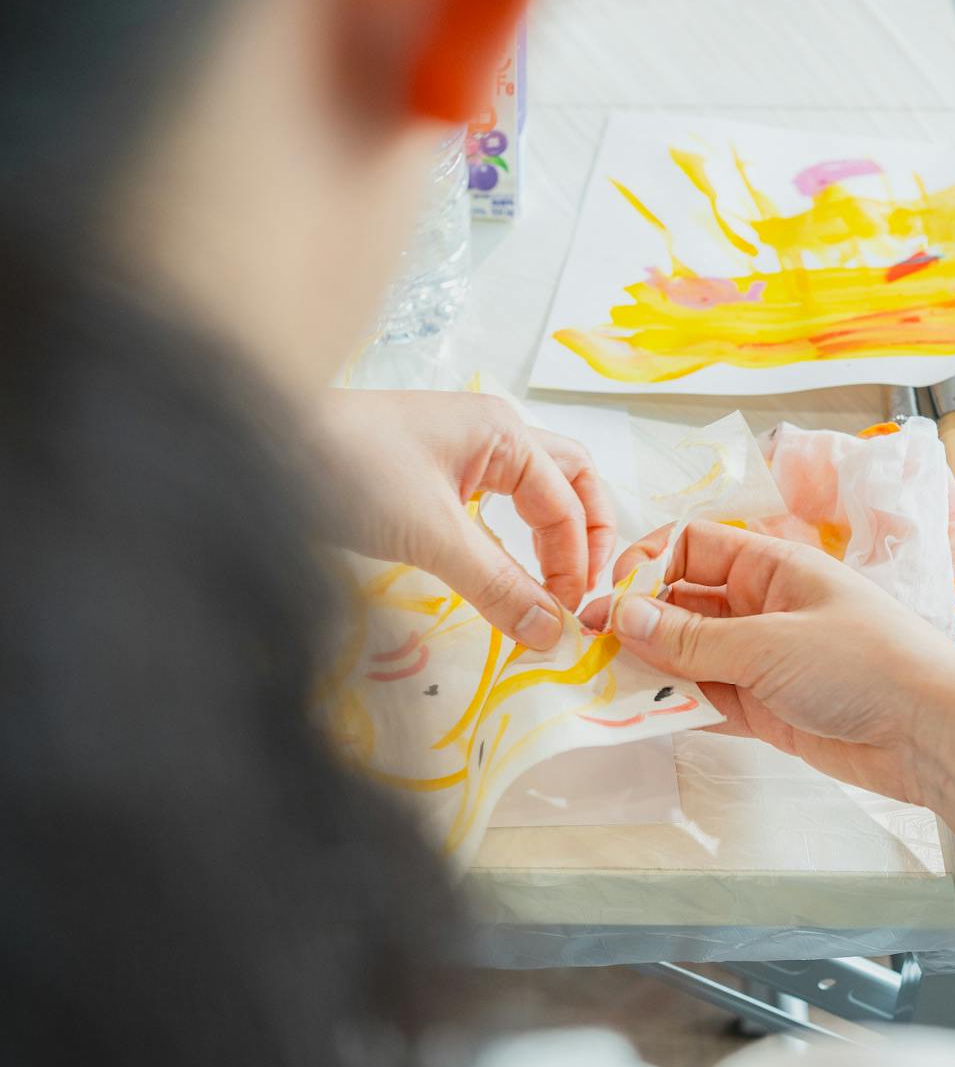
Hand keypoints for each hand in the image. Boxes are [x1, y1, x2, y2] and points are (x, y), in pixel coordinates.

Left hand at [309, 389, 613, 649]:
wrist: (256, 444)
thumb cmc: (347, 471)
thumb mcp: (431, 535)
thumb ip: (497, 585)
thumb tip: (552, 634)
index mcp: (504, 433)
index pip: (567, 504)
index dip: (575, 564)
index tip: (567, 618)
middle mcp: (493, 431)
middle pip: (571, 481)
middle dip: (586, 537)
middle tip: (582, 592)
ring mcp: (463, 447)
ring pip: (536, 491)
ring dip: (553, 535)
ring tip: (553, 586)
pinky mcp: (434, 470)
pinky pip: (498, 502)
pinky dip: (516, 536)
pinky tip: (505, 568)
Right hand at [603, 521, 954, 806]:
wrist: (933, 734)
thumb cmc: (867, 663)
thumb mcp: (769, 643)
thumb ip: (692, 638)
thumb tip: (620, 615)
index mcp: (772, 567)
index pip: (692, 547)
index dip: (647, 566)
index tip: (610, 599)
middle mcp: (763, 608)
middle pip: (683, 603)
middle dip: (638, 623)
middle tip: (590, 648)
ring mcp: (764, 660)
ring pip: (690, 656)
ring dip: (651, 668)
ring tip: (604, 685)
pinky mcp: (767, 709)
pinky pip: (708, 700)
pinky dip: (676, 706)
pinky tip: (642, 715)